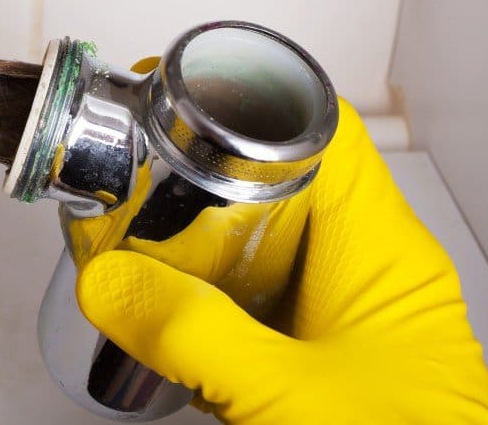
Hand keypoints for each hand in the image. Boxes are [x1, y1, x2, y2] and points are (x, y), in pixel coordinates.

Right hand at [75, 100, 487, 422]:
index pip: (325, 130)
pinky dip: (223, 295)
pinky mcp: (339, 361)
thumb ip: (193, 337)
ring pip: (277, 245)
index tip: (177, 93)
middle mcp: (377, 272)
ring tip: (139, 231)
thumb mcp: (284, 396)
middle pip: (290, 182)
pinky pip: (273, 301)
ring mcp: (359, 319)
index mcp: (382, 251)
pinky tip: (177, 311)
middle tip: (138, 168)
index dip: (253, 96)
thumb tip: (105, 280)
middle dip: (209, 170)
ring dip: (211, 236)